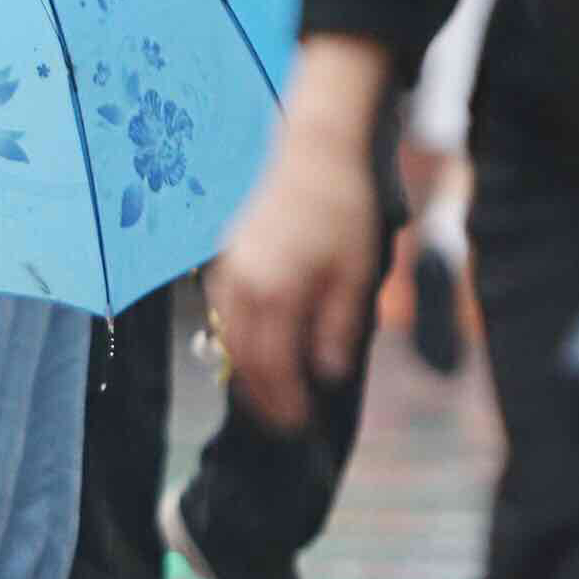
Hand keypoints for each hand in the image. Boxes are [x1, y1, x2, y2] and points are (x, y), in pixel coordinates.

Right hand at [206, 35, 393, 430]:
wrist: (316, 151)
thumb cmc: (342, 210)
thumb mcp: (354, 273)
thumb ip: (337, 327)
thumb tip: (326, 373)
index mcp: (274, 293)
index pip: (273, 366)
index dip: (286, 403)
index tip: (302, 427)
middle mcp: (242, 286)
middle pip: (243, 359)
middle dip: (262, 397)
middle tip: (284, 424)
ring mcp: (228, 270)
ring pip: (227, 337)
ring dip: (246, 372)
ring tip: (268, 396)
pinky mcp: (226, 258)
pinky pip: (223, 313)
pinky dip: (236, 339)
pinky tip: (255, 349)